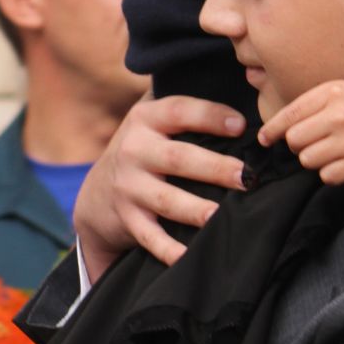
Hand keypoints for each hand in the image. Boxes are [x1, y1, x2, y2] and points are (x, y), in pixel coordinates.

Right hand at [72, 95, 246, 276]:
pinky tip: (189, 256)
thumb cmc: (144, 150)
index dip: (209, 116)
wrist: (97, 195)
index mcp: (145, 119)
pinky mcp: (128, 219)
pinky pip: (151, 237)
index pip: (179, 111)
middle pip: (178, 158)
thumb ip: (183, 105)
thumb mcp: (152, 121)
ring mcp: (129, 187)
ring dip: (194, 208)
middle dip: (214, 167)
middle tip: (246, 176)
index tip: (240, 125)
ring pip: (165, 199)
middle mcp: (134, 150)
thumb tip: (240, 87)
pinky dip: (169, 250)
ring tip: (220, 216)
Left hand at [256, 82, 343, 184]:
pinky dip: (330, 172)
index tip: (265, 139)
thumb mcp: (338, 91)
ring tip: (331, 150)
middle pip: (294, 141)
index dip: (272, 131)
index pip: (288, 115)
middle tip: (313, 141)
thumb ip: (308, 106)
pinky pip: (328, 176)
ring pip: (308, 160)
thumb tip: (274, 130)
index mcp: (330, 94)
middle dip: (298, 144)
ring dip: (315, 159)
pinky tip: (342, 161)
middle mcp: (339, 116)